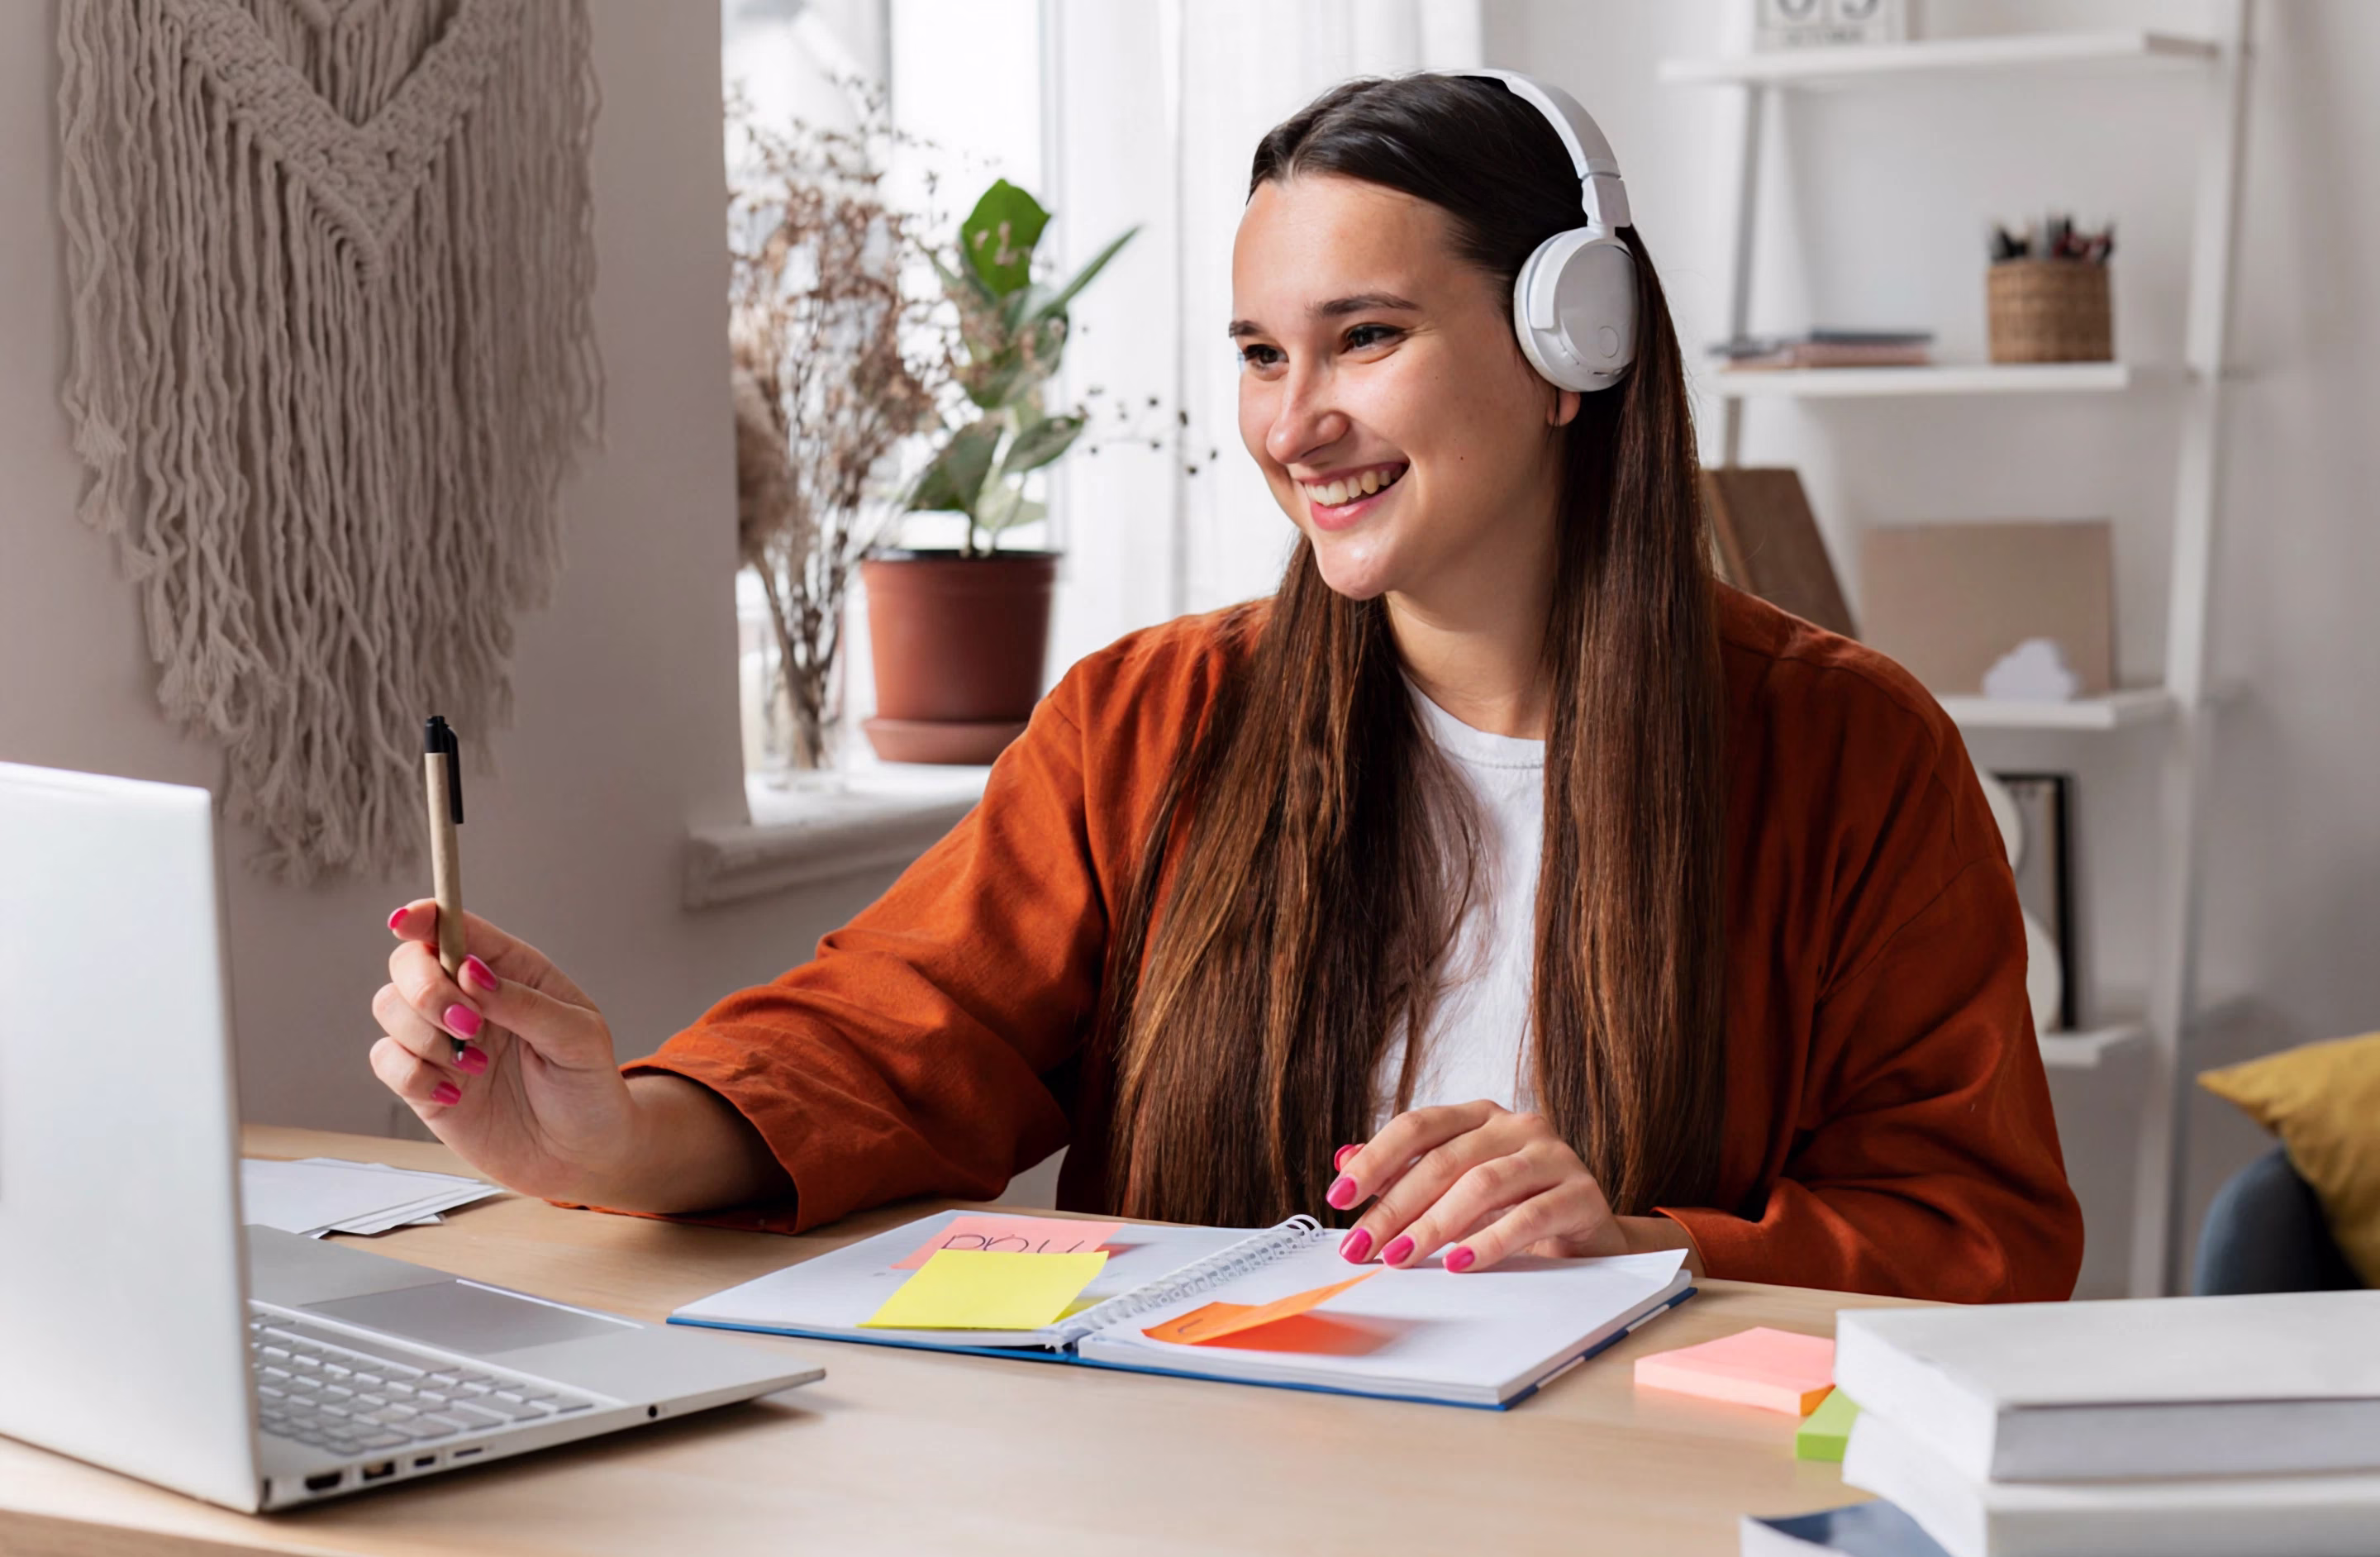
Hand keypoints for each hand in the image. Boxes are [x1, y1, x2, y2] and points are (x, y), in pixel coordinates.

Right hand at [371, 902, 638, 1203]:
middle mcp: (468, 999)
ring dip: (423, 1034)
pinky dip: (412, 1074)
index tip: (404, 923)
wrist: (583, 1155)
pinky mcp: (425, 1083)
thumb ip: (525, 1002)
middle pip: (408, 963)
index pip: (454, 927)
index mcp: (510, 970)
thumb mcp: (579, 1039)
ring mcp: (442, 1040)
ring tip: (477, 1064)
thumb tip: (471, 971)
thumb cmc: (588, 1087)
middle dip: (427, 989)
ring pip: (388, 1007)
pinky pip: (386, 1061)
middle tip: (470, 1024)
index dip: (423, 917)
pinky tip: (456, 1094)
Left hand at [1324, 1102, 1632, 1273]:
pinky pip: (1529, 1216)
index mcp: (1480, 1117)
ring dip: (1434, 1224)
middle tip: (1362, 1245)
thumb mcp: (1456, 1189)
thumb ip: (1404, 1172)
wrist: (1590, 1238)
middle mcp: (1517, 1126)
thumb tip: (1344, 1159)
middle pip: (1444, 1159)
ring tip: (1401, 1257)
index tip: (1339, 1196)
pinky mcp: (1580, 1194)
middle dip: (1394, 1206)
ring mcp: (1552, 1156)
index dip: (1375, 1159)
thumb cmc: (1516, 1209)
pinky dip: (1490, 1241)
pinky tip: (1460, 1262)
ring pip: (1483, 1183)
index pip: (1419, 1126)